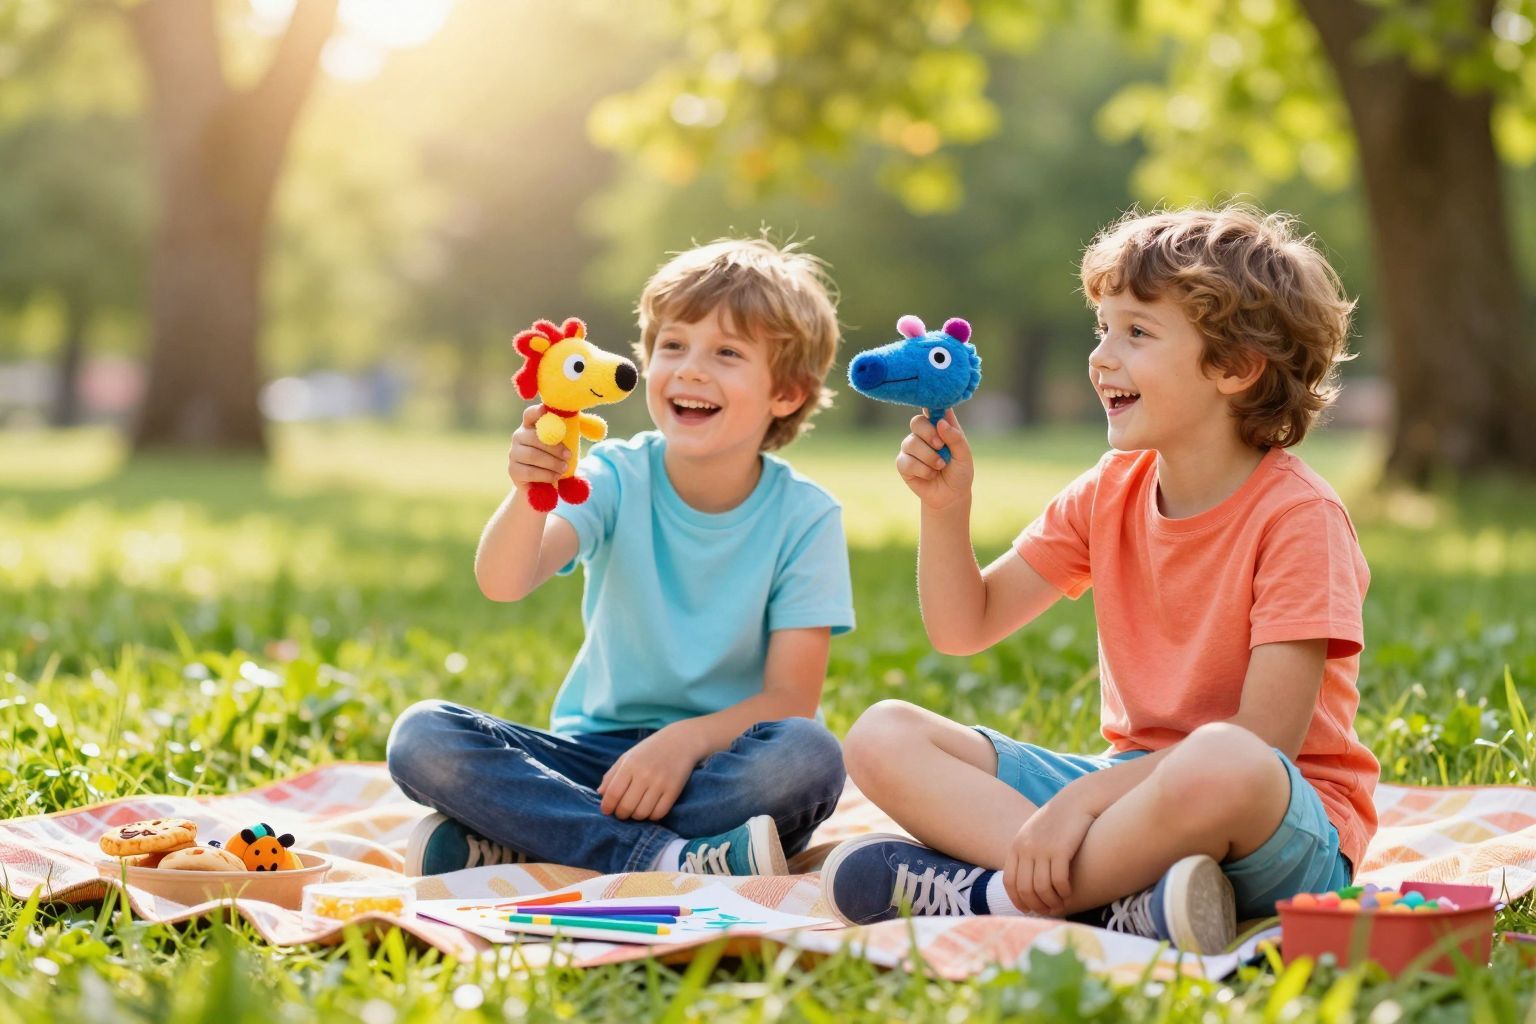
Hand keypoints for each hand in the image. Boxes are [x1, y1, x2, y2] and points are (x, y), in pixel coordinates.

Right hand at [507, 404, 570, 493]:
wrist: (544, 487)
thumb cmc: (557, 461)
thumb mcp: (567, 445)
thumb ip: (575, 433)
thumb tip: (600, 428)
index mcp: (531, 426)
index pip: (530, 414)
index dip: (537, 412)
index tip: (546, 411)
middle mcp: (519, 436)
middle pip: (534, 437)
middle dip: (554, 447)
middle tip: (568, 456)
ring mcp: (514, 453)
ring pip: (532, 455)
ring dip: (552, 463)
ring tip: (563, 468)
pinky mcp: (513, 470)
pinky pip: (530, 472)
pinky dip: (545, 475)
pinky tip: (554, 477)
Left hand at [598, 721, 707, 820]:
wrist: (681, 741)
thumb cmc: (650, 749)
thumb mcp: (627, 757)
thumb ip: (612, 775)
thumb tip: (600, 794)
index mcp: (630, 765)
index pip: (613, 794)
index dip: (607, 807)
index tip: (607, 810)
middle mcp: (644, 774)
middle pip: (626, 807)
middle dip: (621, 814)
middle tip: (622, 811)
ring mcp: (660, 783)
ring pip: (642, 813)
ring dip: (636, 816)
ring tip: (637, 809)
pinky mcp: (674, 790)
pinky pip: (659, 814)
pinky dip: (652, 816)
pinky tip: (650, 808)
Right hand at [895, 410, 974, 510]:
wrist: (950, 496)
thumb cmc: (959, 472)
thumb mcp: (964, 455)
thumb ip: (956, 438)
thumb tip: (940, 422)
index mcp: (939, 426)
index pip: (931, 409)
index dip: (930, 406)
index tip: (932, 409)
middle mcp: (923, 434)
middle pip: (916, 422)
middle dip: (928, 434)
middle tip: (940, 446)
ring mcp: (911, 448)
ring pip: (911, 443)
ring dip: (929, 457)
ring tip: (940, 466)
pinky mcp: (903, 463)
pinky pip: (906, 461)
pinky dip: (922, 470)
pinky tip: (930, 475)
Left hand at [1002, 793, 1096, 915]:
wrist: (1077, 801)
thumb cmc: (1058, 820)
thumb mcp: (1035, 834)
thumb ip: (1027, 853)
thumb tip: (1026, 880)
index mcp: (1016, 845)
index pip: (1009, 881)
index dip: (1017, 899)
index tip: (1027, 909)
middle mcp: (1026, 848)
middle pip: (1025, 888)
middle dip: (1036, 905)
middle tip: (1047, 911)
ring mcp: (1042, 849)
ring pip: (1041, 888)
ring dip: (1051, 901)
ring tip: (1060, 905)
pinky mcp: (1060, 850)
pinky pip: (1058, 881)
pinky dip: (1063, 892)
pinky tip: (1069, 893)